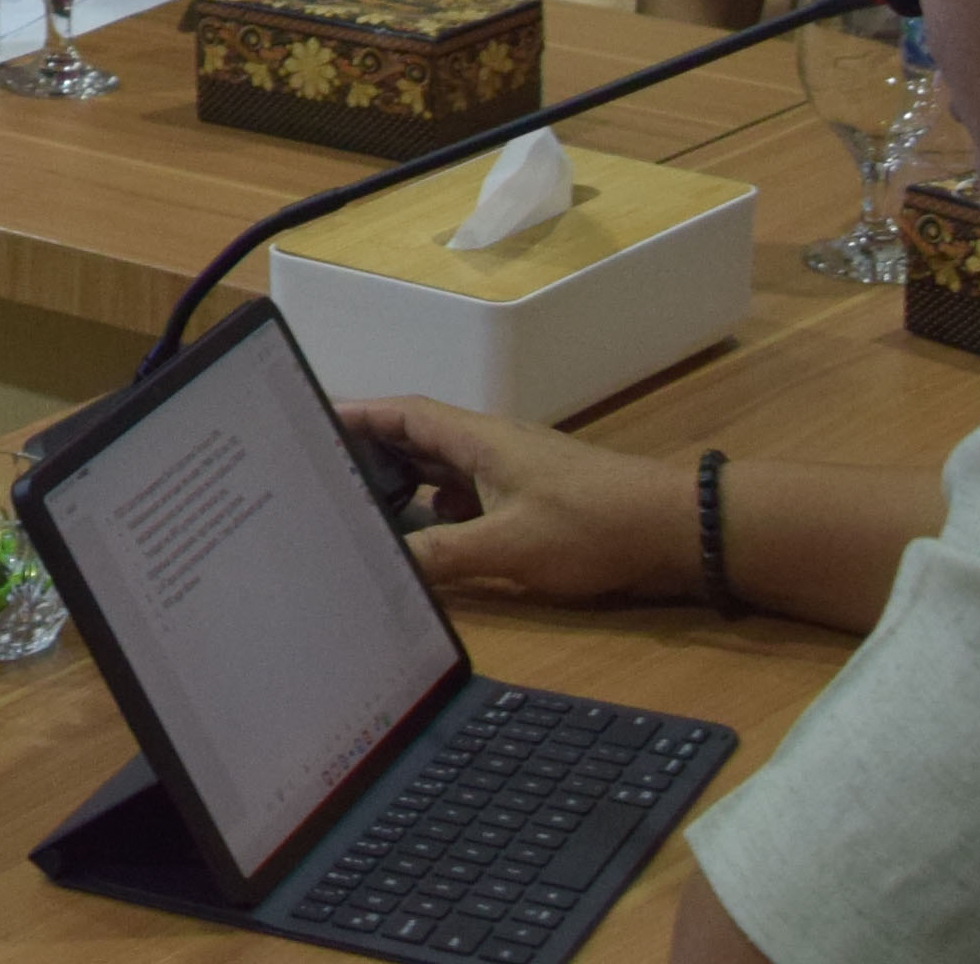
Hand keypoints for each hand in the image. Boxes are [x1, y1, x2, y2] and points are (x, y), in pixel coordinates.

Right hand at [336, 396, 687, 601]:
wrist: (672, 529)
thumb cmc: (592, 526)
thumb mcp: (509, 548)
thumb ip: (443, 556)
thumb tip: (383, 566)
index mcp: (477, 441)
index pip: (401, 414)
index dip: (354, 412)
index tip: (307, 417)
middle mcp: (490, 446)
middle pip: (416, 438)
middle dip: (370, 451)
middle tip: (323, 473)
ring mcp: (513, 471)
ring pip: (443, 469)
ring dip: (405, 483)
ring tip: (361, 507)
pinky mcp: (531, 496)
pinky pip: (468, 494)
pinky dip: (440, 508)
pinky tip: (430, 536)